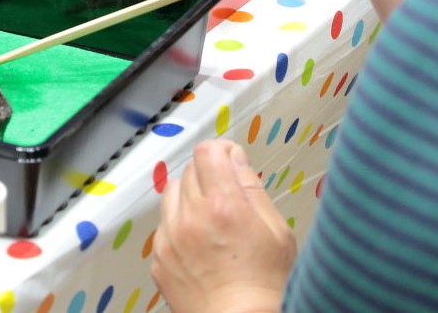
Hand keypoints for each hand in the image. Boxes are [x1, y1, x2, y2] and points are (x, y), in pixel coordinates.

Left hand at [152, 140, 293, 312]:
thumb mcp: (278, 231)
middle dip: (209, 175)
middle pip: (191, 170)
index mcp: (224, 206)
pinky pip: (163, 224)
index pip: (208, 152)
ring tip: (210, 219)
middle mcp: (191, 217)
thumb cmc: (266, 286)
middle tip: (227, 196)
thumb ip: (252, 188)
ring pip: (172, 193)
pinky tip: (198, 243)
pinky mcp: (159, 257)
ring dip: (189, 197)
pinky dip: (178, 225)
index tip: (230, 160)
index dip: (222, 151)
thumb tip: (236, 158)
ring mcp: (171, 238)